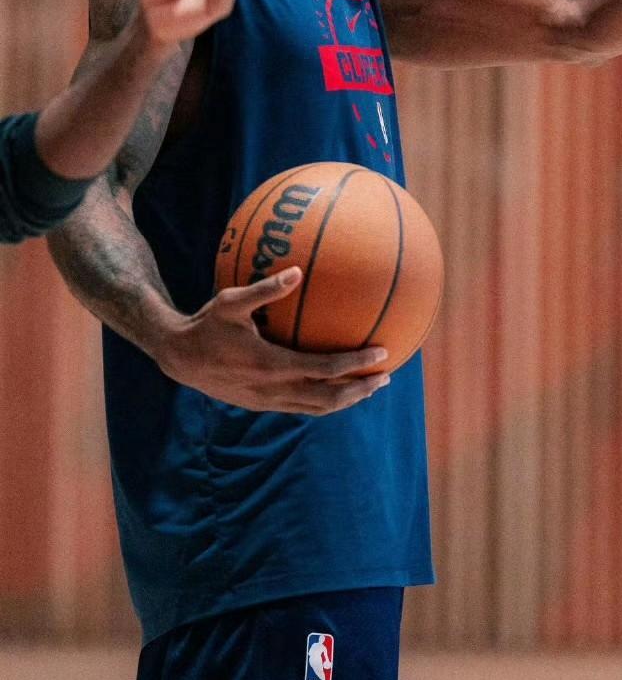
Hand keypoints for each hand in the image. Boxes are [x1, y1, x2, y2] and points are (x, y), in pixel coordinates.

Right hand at [157, 266, 390, 414]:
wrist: (179, 359)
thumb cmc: (206, 324)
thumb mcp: (231, 302)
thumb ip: (266, 289)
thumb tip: (297, 270)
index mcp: (271, 365)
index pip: (325, 370)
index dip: (356, 365)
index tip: (382, 352)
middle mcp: (273, 390)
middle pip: (329, 399)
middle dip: (360, 390)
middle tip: (384, 376)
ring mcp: (268, 402)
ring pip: (317, 409)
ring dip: (346, 400)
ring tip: (369, 387)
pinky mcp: (262, 405)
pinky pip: (303, 408)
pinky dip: (325, 401)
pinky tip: (334, 386)